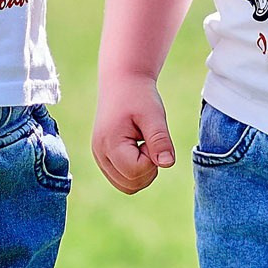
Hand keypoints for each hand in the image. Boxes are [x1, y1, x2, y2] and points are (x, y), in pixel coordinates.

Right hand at [92, 73, 177, 193]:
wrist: (122, 81)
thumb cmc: (139, 96)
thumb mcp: (154, 115)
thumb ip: (160, 140)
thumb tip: (167, 164)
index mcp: (109, 143)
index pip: (137, 172)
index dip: (152, 158)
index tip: (151, 136)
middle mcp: (100, 154)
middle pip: (131, 184)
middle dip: (148, 168)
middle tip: (148, 141)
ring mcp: (99, 157)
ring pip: (127, 186)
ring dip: (143, 171)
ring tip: (142, 144)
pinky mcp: (103, 158)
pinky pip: (123, 180)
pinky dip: (135, 171)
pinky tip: (137, 149)